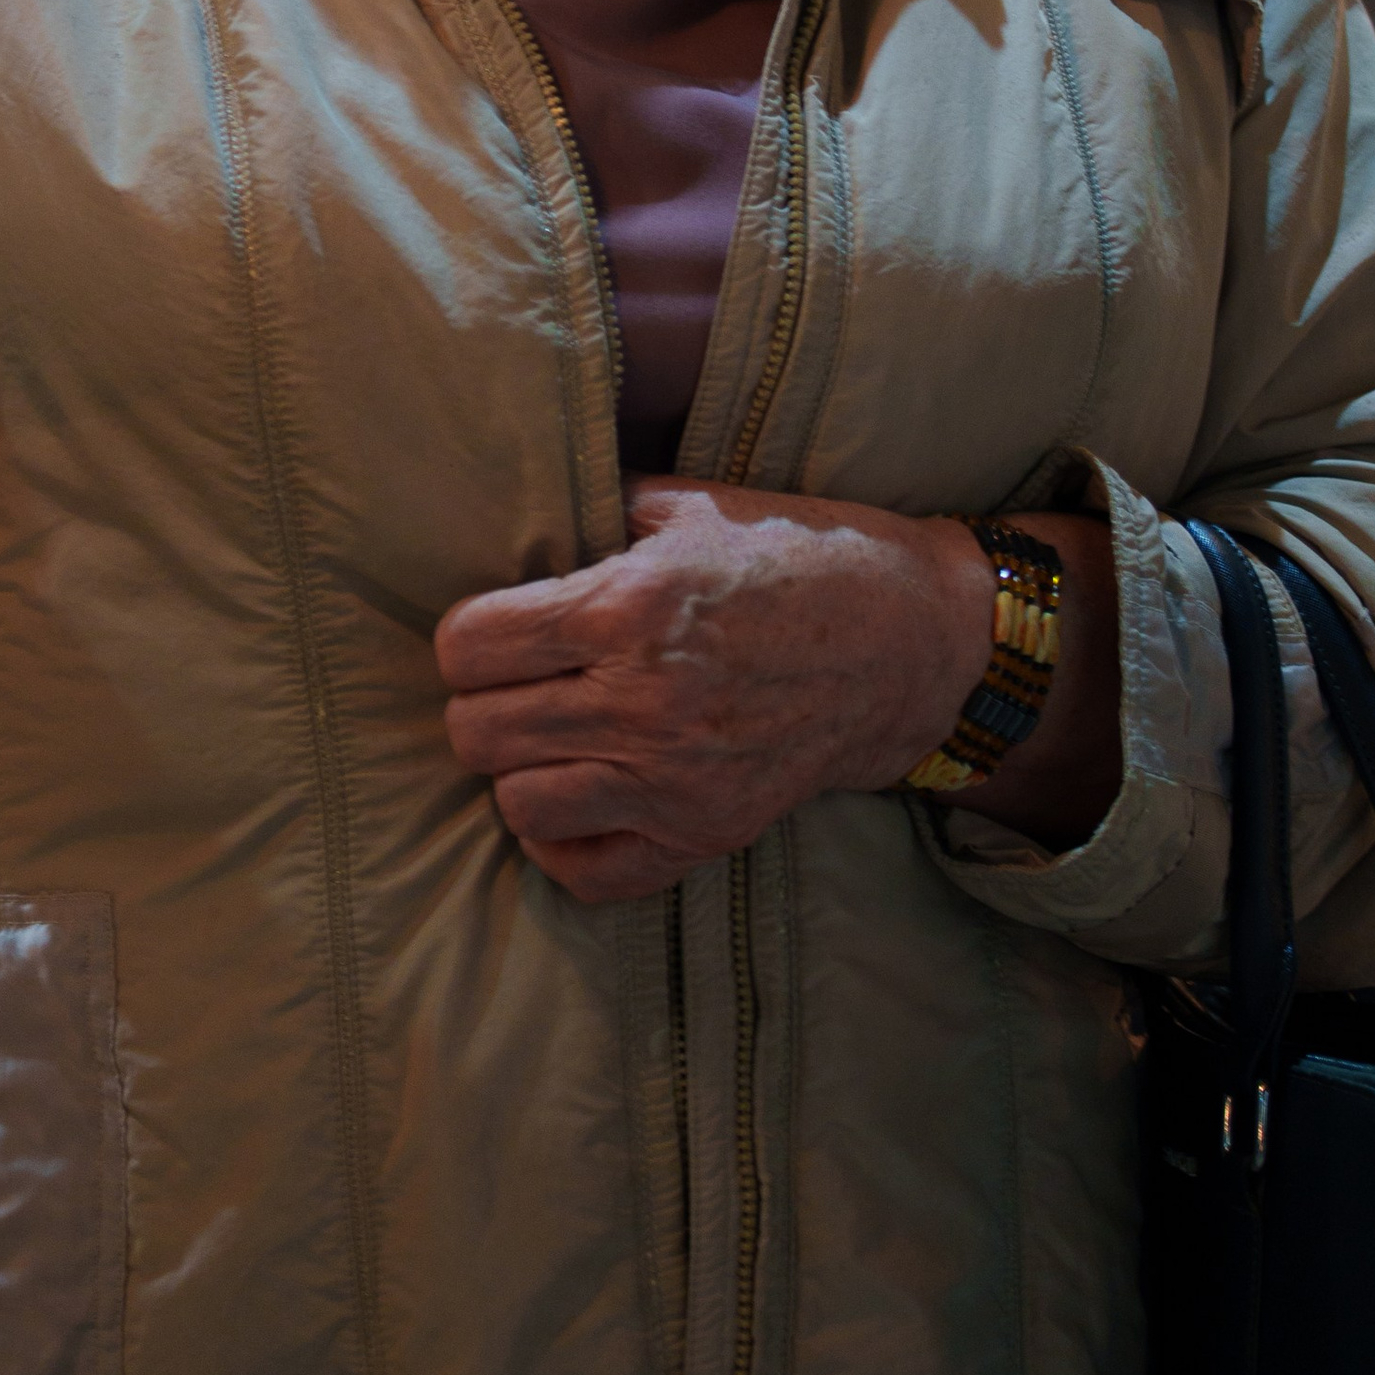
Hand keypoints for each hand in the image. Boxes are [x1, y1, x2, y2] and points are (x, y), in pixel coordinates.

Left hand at [435, 480, 1116, 903]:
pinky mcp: (705, 835)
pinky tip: (580, 794)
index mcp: (626, 609)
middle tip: (519, 683)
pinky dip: (562, 840)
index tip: (495, 631)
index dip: (467, 638)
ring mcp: (673, 782)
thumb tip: (509, 520)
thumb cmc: (794, 554)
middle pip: (476, 731)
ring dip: (520, 768)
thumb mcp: (689, 504)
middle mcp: (642, 704)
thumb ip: (592, 511)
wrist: (907, 642)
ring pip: (516, 803)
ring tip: (550, 735)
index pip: (467, 648)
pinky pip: (582, 870)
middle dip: (482, 702)